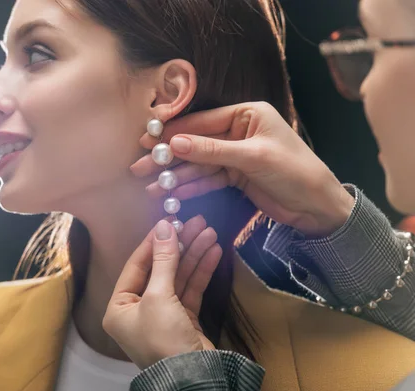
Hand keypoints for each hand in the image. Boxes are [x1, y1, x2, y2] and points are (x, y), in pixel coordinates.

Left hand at [103, 218, 221, 369]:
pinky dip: (201, 271)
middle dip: (179, 246)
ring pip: (178, 277)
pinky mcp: (184, 320)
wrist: (193, 378)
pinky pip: (191, 290)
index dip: (153, 242)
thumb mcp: (159, 297)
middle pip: (159, 269)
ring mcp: (162, 315)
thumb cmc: (163, 341)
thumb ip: (163, 260)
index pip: (136, 266)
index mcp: (119, 307)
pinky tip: (212, 252)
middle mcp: (138, 310)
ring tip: (209, 232)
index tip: (169, 221)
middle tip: (196, 223)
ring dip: (193, 255)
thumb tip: (164, 227)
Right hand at [131, 102, 354, 237]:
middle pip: (196, 143)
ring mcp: (236, 155)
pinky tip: (171, 193)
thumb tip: (175, 143)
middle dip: (168, 157)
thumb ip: (213, 150)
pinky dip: (191, 186)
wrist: (319, 207)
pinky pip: (208, 179)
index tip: (147, 140)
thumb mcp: (252, 157)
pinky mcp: (236, 176)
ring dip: (176, 175)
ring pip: (199, 164)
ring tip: (150, 186)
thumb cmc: (294, 171)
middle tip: (139, 167)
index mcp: (247, 114)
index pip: (203, 121)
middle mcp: (239, 131)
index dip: (174, 132)